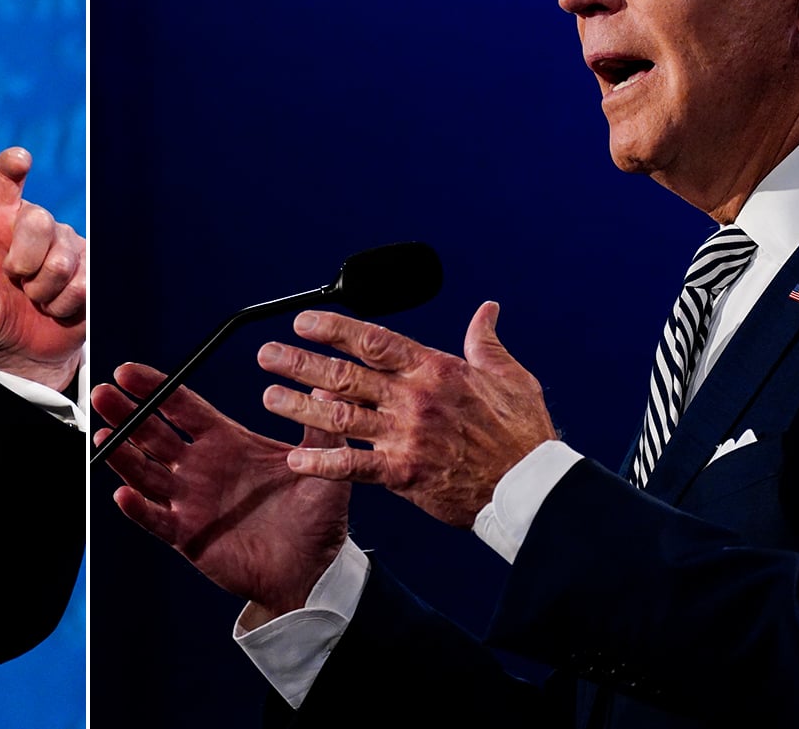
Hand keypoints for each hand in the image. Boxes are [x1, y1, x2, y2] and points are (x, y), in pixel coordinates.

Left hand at [0, 146, 85, 390]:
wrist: (22, 347)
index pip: (4, 183)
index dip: (12, 168)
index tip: (19, 160)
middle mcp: (35, 223)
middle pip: (40, 222)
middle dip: (24, 262)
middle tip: (16, 282)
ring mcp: (68, 244)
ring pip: (62, 264)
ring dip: (43, 294)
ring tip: (36, 299)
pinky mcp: (92, 268)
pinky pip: (84, 285)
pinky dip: (63, 306)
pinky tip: (56, 308)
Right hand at [93, 363, 350, 620]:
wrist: (314, 571)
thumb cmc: (317, 518)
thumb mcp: (323, 467)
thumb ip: (320, 431)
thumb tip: (327, 388)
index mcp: (226, 442)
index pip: (181, 407)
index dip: (154, 388)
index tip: (128, 372)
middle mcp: (200, 468)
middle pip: (152, 433)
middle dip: (126, 413)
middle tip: (103, 393)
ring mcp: (190, 501)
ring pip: (145, 472)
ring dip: (122, 455)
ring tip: (103, 437)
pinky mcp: (187, 535)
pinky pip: (155, 519)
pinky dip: (137, 508)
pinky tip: (123, 493)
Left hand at [258, 303, 555, 527]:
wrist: (530, 487)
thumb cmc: (522, 432)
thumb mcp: (510, 375)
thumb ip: (485, 341)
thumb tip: (486, 310)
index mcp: (435, 370)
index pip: (374, 340)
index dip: (335, 328)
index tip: (303, 321)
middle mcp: (414, 399)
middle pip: (346, 374)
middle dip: (300, 362)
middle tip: (267, 355)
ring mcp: (406, 436)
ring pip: (341, 416)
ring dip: (300, 407)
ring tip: (269, 397)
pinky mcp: (404, 473)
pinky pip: (354, 465)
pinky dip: (323, 461)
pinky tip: (295, 458)